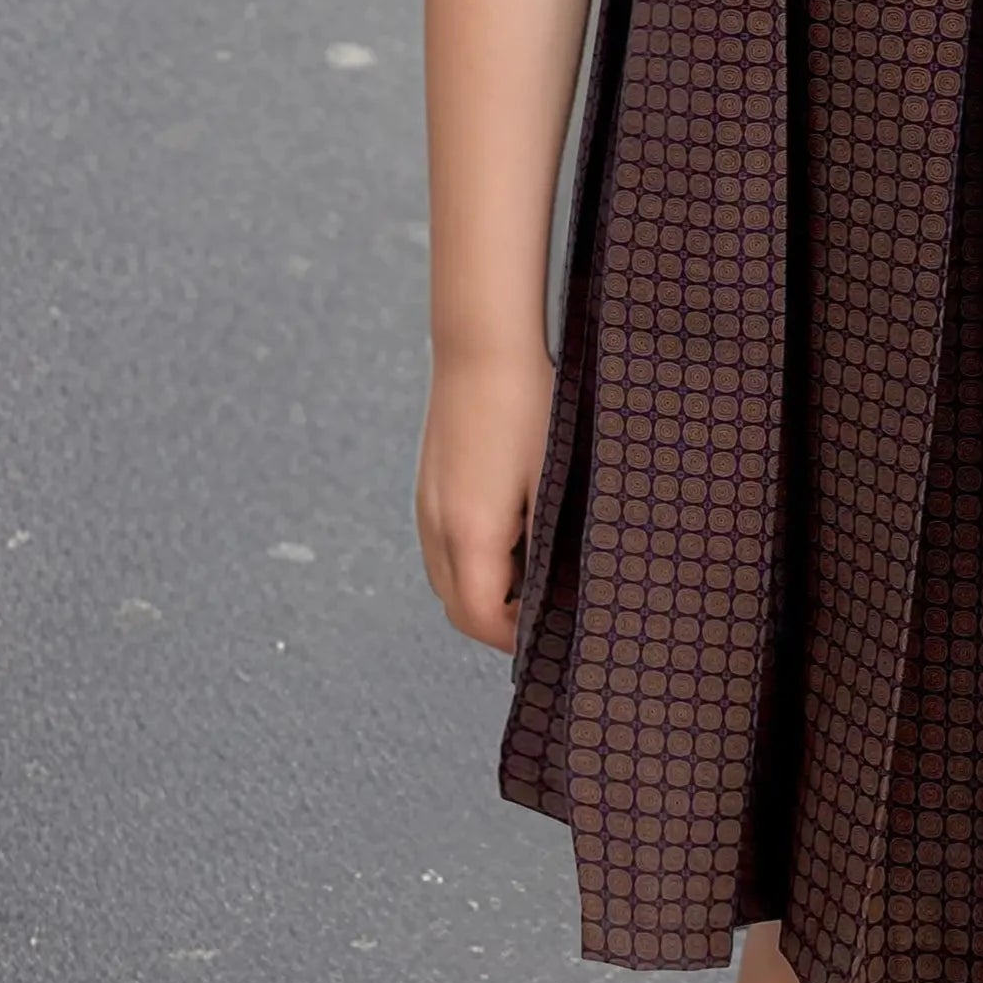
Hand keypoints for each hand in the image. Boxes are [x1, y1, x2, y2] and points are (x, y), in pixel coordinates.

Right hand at [415, 342, 554, 652]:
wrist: (483, 345)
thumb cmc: (528, 407)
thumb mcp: (553, 483)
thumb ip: (549, 546)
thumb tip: (556, 592)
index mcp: (470, 532)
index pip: (482, 620)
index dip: (519, 638)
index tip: (557, 628)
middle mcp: (436, 526)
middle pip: (459, 609)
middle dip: (502, 621)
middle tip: (551, 604)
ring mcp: (425, 506)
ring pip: (447, 580)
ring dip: (486, 590)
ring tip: (536, 564)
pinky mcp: (427, 488)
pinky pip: (443, 548)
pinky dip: (472, 560)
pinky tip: (512, 531)